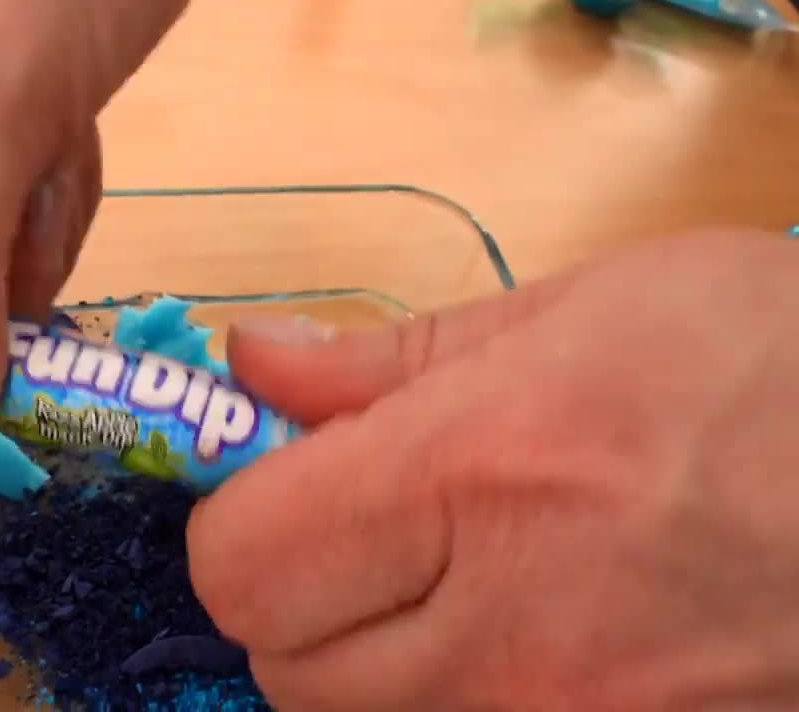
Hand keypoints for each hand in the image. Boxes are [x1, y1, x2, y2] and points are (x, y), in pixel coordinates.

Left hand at [189, 230, 798, 710]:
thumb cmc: (767, 362)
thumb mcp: (574, 313)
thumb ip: (386, 358)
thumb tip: (248, 364)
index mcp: (482, 480)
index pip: (243, 562)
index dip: (239, 522)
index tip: (280, 487)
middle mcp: (516, 637)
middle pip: (285, 670)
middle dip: (298, 601)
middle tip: (368, 541)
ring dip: (369, 670)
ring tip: (451, 591)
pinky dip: (450, 706)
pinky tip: (519, 645)